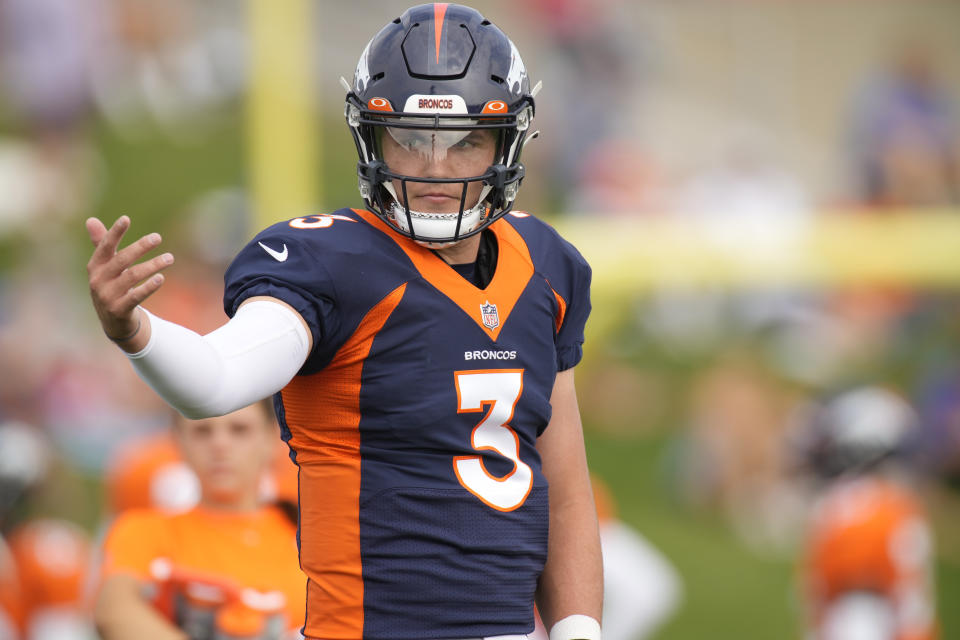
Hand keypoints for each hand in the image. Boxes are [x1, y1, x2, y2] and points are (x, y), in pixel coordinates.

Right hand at [86, 216, 173, 344]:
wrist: (113, 321)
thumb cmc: (111, 286)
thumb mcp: (105, 267)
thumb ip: (102, 244)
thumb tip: (91, 219)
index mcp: (95, 267)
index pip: (105, 247)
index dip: (114, 233)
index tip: (126, 219)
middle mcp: (98, 280)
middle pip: (122, 260)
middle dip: (140, 247)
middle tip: (157, 237)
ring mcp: (107, 296)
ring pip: (132, 277)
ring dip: (152, 265)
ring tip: (169, 258)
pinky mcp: (119, 309)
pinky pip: (136, 296)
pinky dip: (149, 287)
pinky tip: (161, 278)